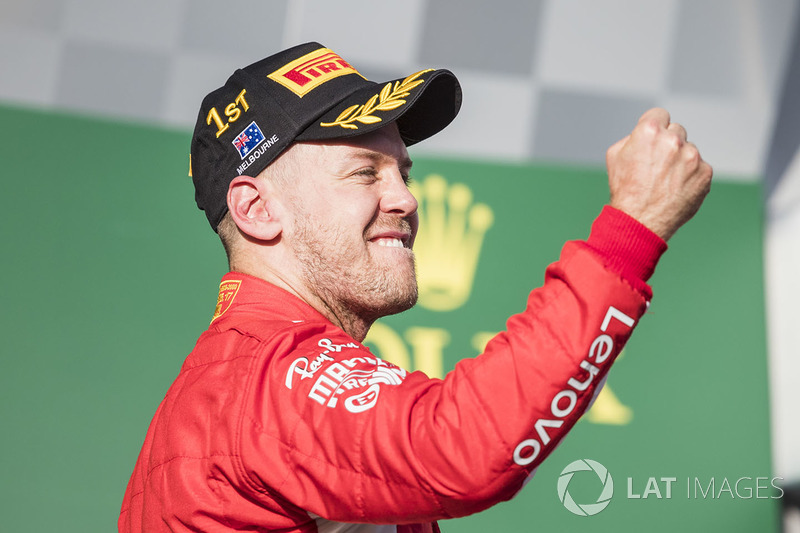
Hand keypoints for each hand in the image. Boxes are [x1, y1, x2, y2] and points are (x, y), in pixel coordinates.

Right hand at [606, 108, 712, 240]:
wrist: (639, 221)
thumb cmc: (625, 190)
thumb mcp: (615, 156)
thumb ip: (633, 137)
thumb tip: (646, 134)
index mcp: (650, 131)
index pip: (659, 114)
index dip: (654, 127)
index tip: (652, 139)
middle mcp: (673, 140)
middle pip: (676, 130)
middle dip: (668, 144)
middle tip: (656, 165)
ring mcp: (692, 156)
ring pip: (689, 150)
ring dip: (680, 160)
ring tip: (665, 181)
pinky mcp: (705, 173)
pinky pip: (699, 167)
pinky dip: (690, 176)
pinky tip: (676, 189)